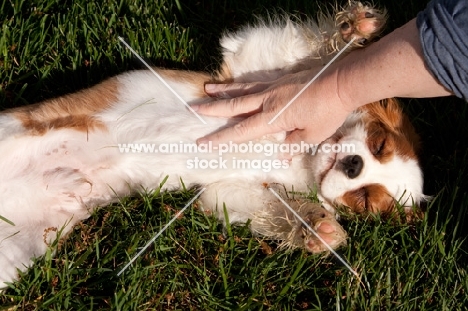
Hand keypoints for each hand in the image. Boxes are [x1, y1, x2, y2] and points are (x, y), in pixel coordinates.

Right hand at [195, 69, 353, 145]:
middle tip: (193, 108)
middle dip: (212, 108)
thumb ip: (294, 144)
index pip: (241, 131)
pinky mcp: (280, 79)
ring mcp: (273, 87)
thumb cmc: (328, 112)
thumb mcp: (312, 135)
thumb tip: (282, 155)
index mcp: (272, 118)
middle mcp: (267, 101)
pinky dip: (243, 83)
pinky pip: (256, 81)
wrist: (341, 82)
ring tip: (207, 89)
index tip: (202, 142)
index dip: (220, 138)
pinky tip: (237, 83)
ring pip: (242, 89)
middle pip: (234, 105)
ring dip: (223, 91)